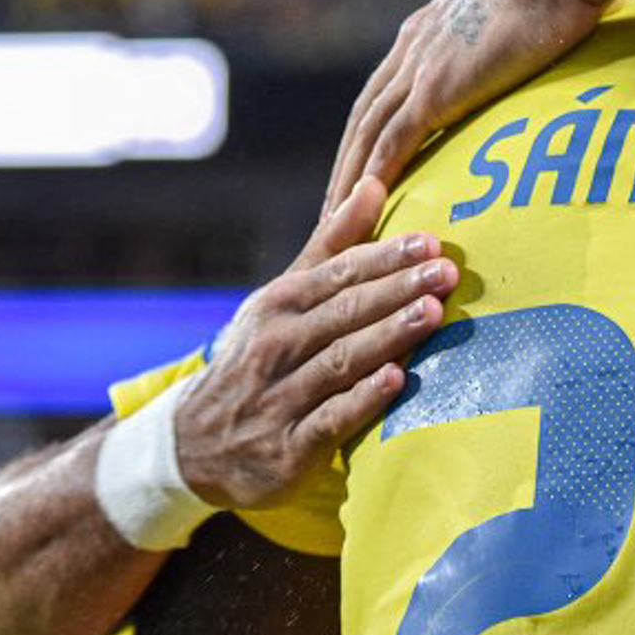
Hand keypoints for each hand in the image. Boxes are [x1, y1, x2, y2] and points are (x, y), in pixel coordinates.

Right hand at [174, 176, 459, 507]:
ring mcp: (280, 398)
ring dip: (388, 336)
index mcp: (278, 305)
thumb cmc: (256, 358)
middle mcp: (276, 346)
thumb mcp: (281, 299)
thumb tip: (373, 185)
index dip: (384, 257)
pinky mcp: (287, 449)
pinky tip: (395, 381)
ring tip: (431, 314)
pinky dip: (362, 400)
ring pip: (341, 361)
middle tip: (446, 272)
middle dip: (397, 290)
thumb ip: (332, 246)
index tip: (429, 243)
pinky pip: (330, 421)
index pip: (338, 274)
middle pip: (345, 312)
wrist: (189, 446)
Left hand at [326, 0, 613, 208]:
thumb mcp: (523, 8)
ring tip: (336, 221)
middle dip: (348, 161)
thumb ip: (511, 34)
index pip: (385, 88)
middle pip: (365, 114)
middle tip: (332, 206)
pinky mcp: (439, 87)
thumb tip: (533, 50)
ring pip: (369, 133)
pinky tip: (365, 206)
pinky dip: (374, 175)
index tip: (361, 163)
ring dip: (349, 178)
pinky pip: (394, 141)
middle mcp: (414, 44)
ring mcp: (422, 65)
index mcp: (430, 25)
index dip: (369, 129)